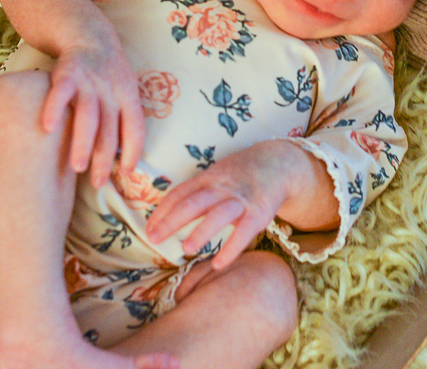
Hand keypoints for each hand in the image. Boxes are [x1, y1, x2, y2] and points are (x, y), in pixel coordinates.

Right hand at [40, 28, 144, 186]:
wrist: (89, 35)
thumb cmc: (107, 75)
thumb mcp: (124, 92)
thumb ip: (124, 121)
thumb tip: (125, 163)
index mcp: (129, 96)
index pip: (136, 127)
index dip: (132, 151)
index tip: (125, 172)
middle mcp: (111, 90)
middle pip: (110, 127)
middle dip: (104, 157)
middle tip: (97, 182)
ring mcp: (89, 81)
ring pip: (88, 114)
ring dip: (83, 141)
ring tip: (77, 167)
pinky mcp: (67, 73)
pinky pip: (60, 92)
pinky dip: (54, 108)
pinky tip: (47, 128)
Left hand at [144, 141, 296, 269]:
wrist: (278, 163)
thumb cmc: (241, 173)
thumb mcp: (217, 173)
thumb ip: (197, 190)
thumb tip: (168, 212)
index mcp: (208, 178)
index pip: (181, 193)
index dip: (162, 211)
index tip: (148, 229)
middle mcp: (223, 187)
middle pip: (194, 202)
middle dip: (172, 220)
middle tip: (154, 238)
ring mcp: (241, 200)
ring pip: (219, 214)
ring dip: (202, 231)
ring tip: (186, 249)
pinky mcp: (259, 213)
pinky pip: (244, 232)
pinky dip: (232, 248)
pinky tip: (218, 264)